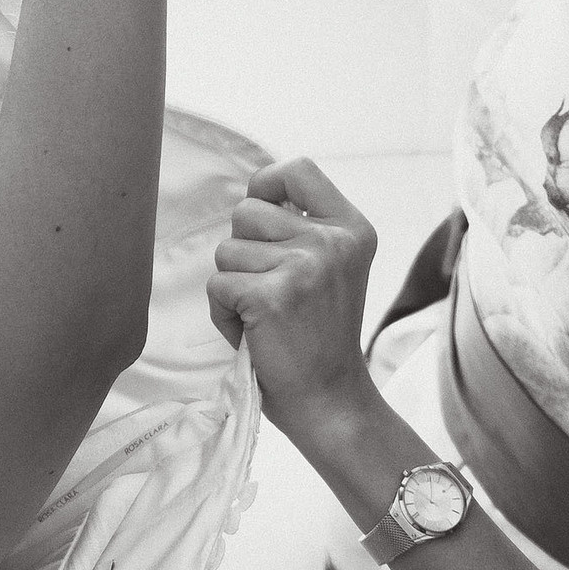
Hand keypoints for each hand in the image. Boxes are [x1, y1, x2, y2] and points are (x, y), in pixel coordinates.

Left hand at [207, 158, 379, 427]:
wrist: (330, 400)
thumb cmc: (318, 335)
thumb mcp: (331, 268)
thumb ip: (301, 228)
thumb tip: (252, 194)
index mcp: (351, 229)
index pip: (299, 170)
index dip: (268, 185)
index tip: (265, 218)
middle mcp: (332, 242)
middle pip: (247, 211)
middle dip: (244, 250)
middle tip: (274, 292)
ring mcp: (303, 267)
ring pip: (226, 251)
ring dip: (233, 287)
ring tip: (266, 317)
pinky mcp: (271, 296)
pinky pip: (217, 286)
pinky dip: (224, 314)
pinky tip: (255, 334)